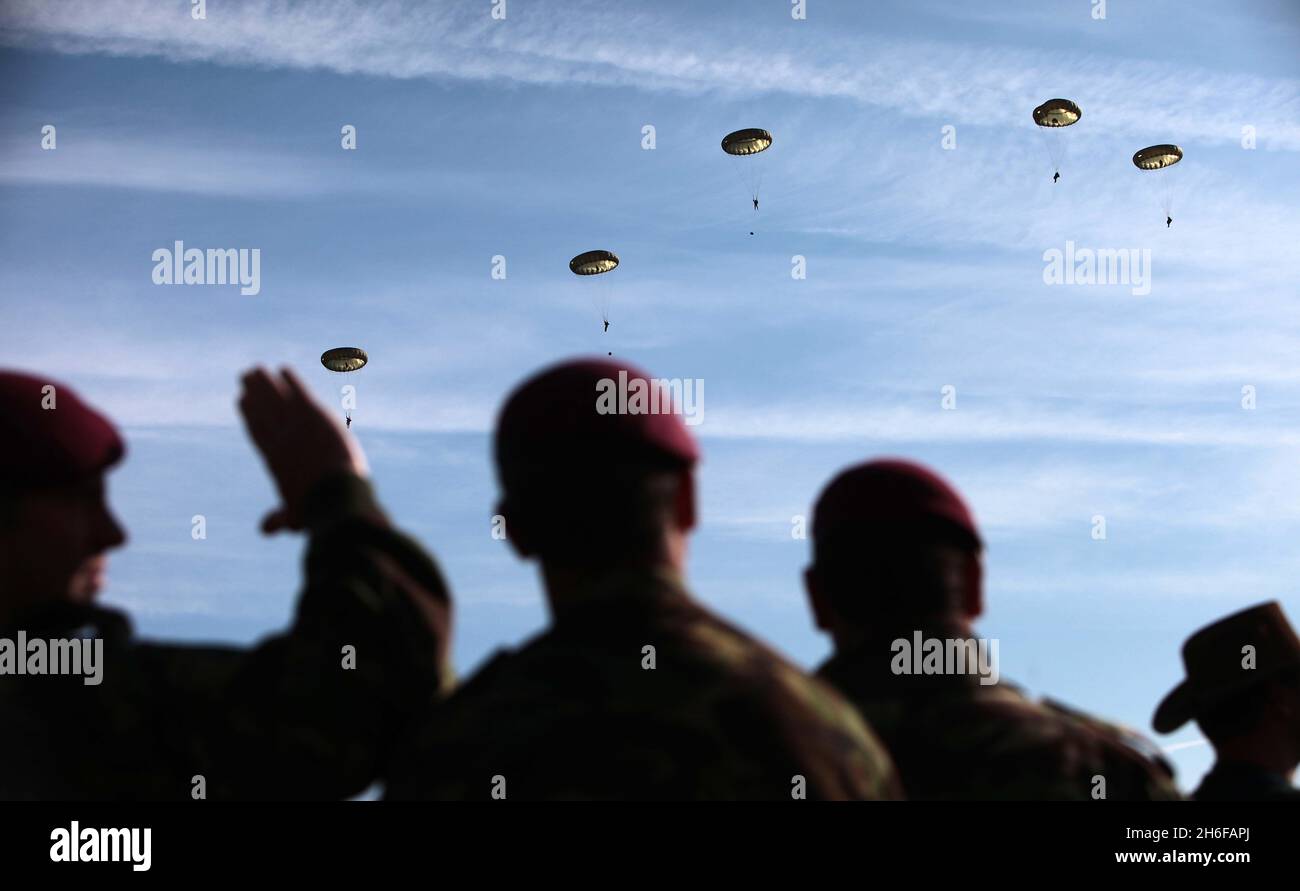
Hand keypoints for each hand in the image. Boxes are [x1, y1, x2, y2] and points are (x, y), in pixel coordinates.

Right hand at [238, 366, 368, 533]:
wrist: (335, 496)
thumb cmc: (316, 510)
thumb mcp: (294, 517)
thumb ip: (279, 520)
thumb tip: (264, 530)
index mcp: (274, 459)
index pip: (258, 432)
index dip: (250, 415)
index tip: (242, 402)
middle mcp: (281, 439)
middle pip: (263, 410)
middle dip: (254, 394)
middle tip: (245, 379)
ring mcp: (296, 425)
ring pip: (276, 398)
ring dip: (265, 382)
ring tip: (256, 370)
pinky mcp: (314, 415)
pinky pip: (299, 392)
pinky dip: (290, 381)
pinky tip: (283, 369)